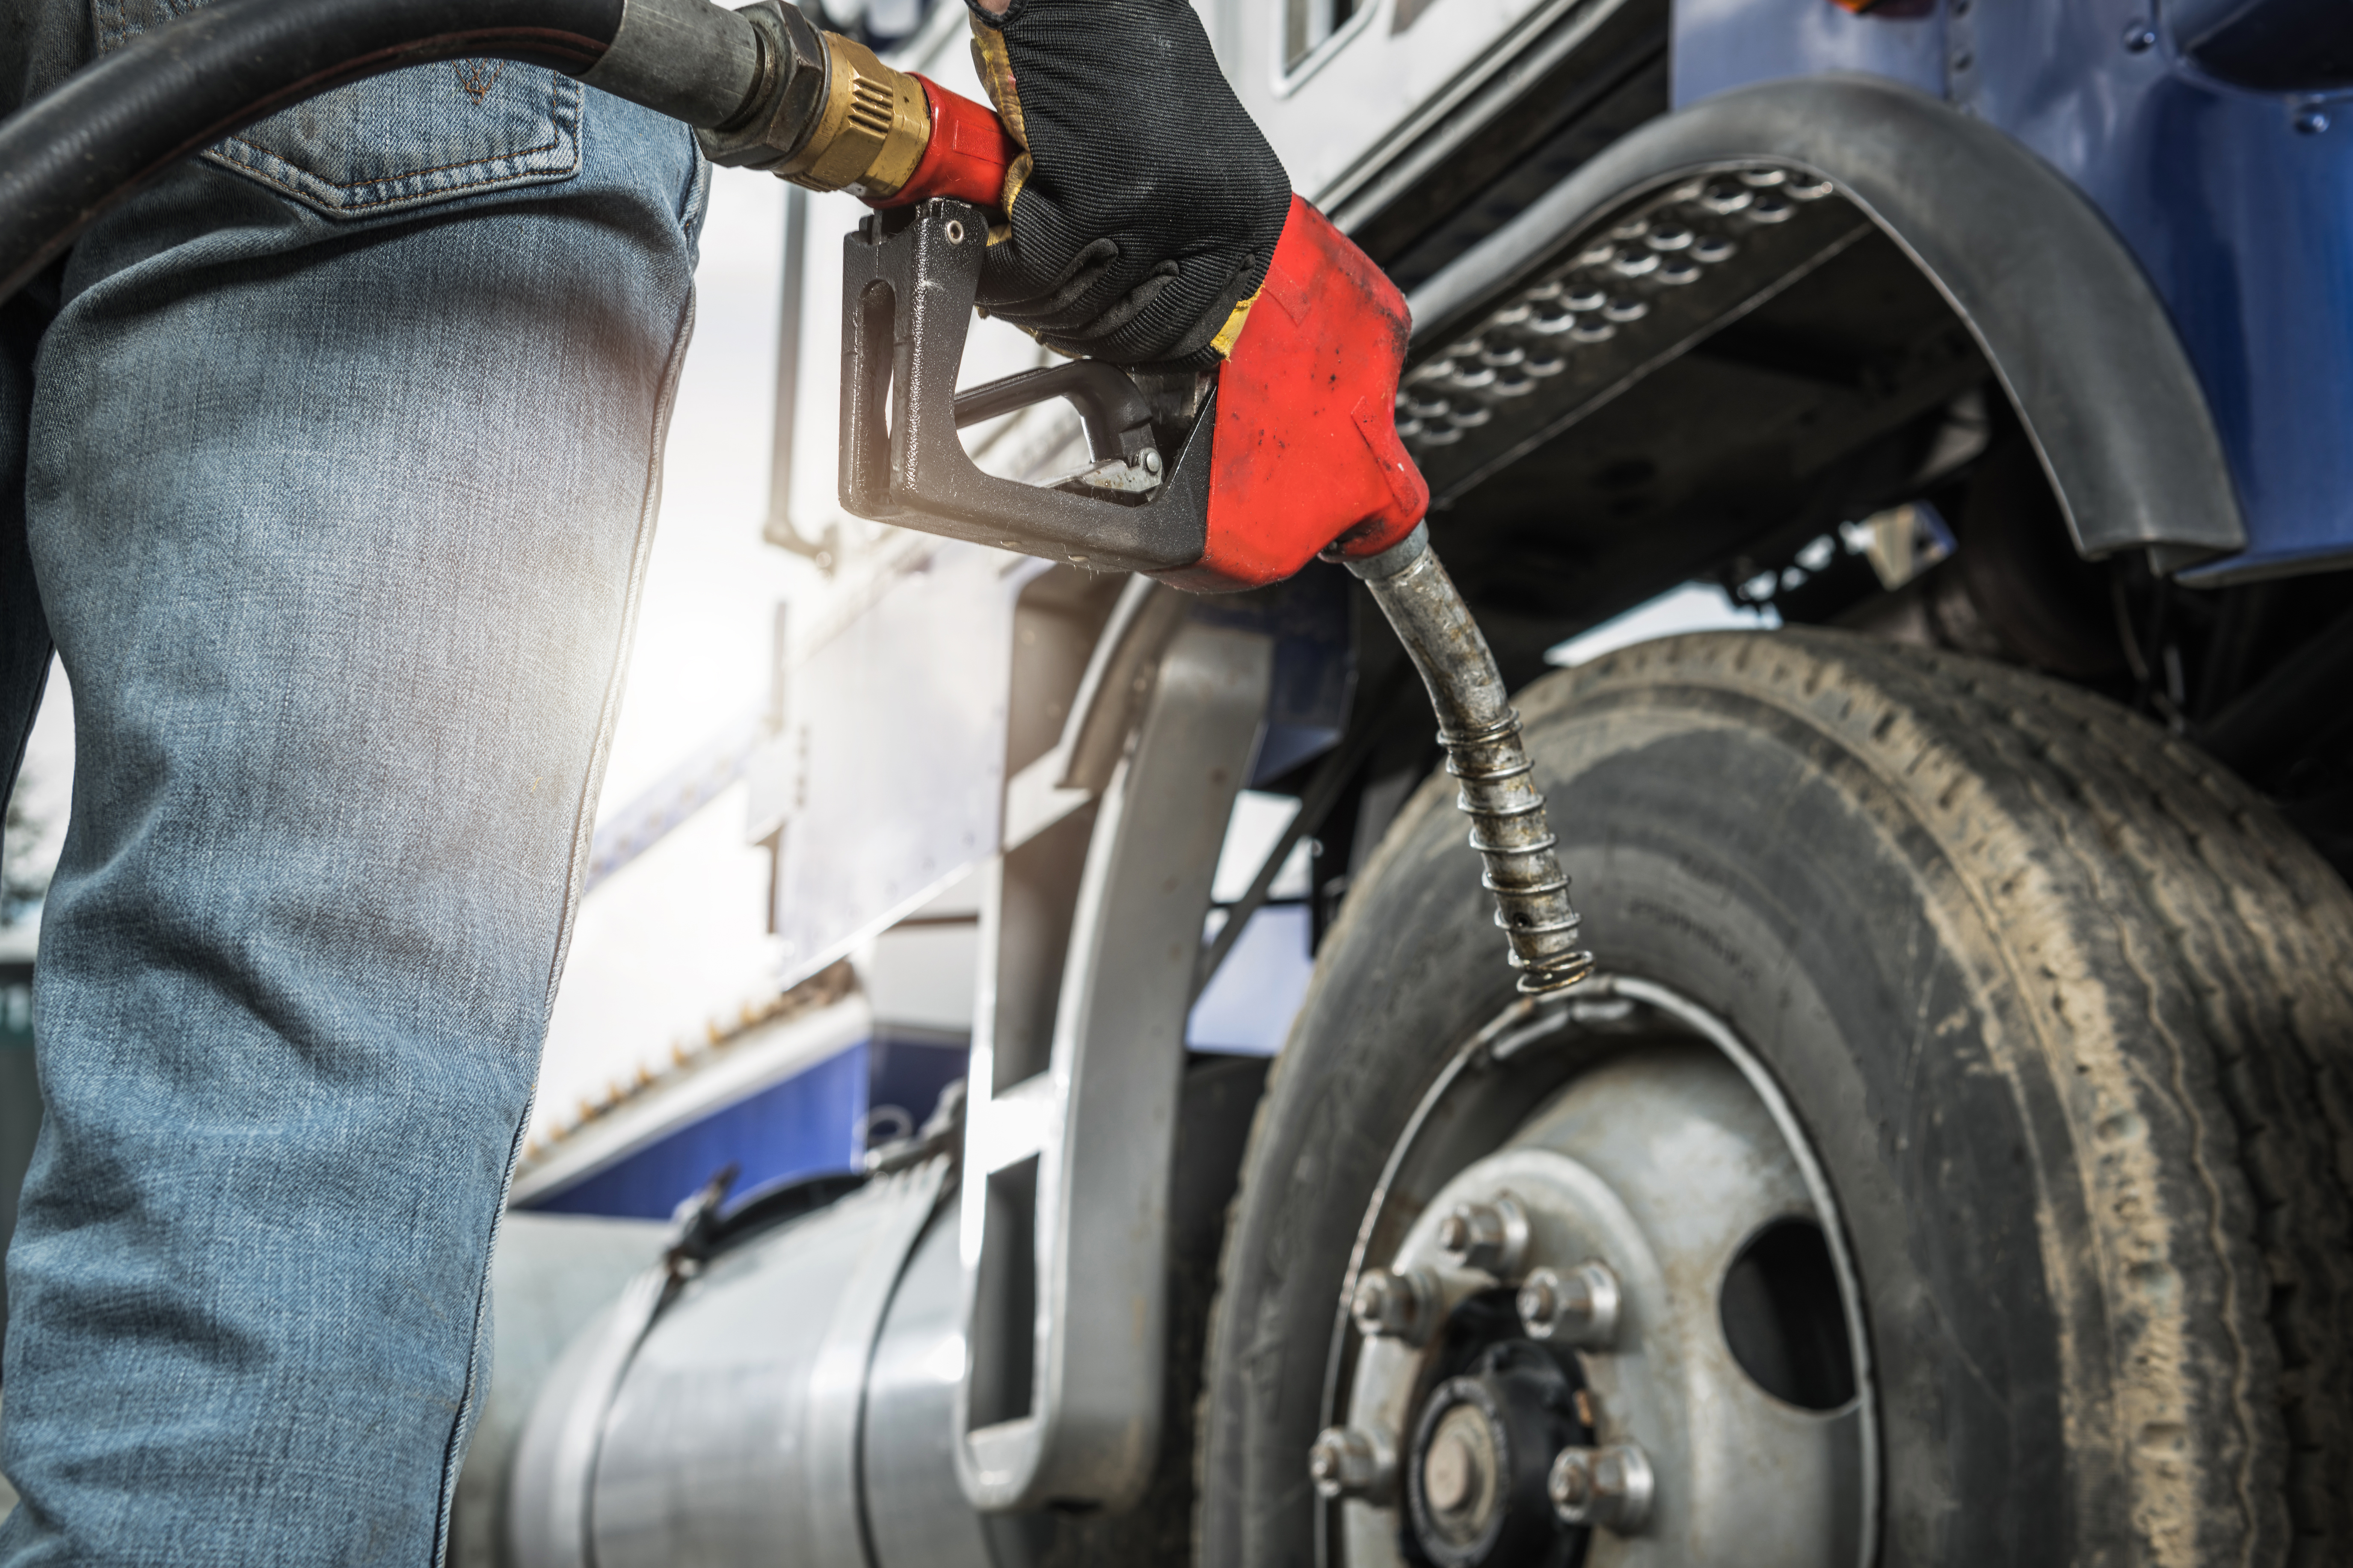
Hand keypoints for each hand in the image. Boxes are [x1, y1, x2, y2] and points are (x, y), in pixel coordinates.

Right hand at [963, 0, 1290, 368]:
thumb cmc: (1128, 60)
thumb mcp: (1191, 161)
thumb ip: (1184, 236)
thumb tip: (1142, 311)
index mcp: (1251, 213)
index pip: (1199, 329)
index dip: (1137, 345)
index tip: (1099, 339)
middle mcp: (1217, 216)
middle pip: (1135, 331)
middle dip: (1077, 330)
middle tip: (1042, 307)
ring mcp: (1157, 211)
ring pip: (1077, 309)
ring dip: (1030, 304)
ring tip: (1011, 277)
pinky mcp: (1091, 198)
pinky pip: (1029, 274)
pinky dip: (996, 273)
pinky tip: (991, 252)